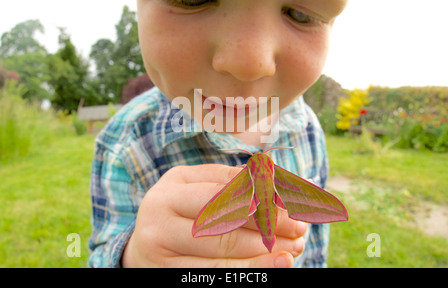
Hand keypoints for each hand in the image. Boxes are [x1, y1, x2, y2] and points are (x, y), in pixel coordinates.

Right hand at [121, 164, 306, 266]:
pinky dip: (251, 270)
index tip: (291, 205)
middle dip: (268, 226)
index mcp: (169, 192)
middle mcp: (159, 222)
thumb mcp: (193, 186)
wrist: (143, 247)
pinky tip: (276, 265)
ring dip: (266, 252)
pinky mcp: (169, 277)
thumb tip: (273, 176)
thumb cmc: (178, 210)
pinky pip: (217, 276)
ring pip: (224, 254)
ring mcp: (160, 255)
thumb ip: (227, 180)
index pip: (221, 193)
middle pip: (224, 225)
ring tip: (295, 248)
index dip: (260, 198)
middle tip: (299, 228)